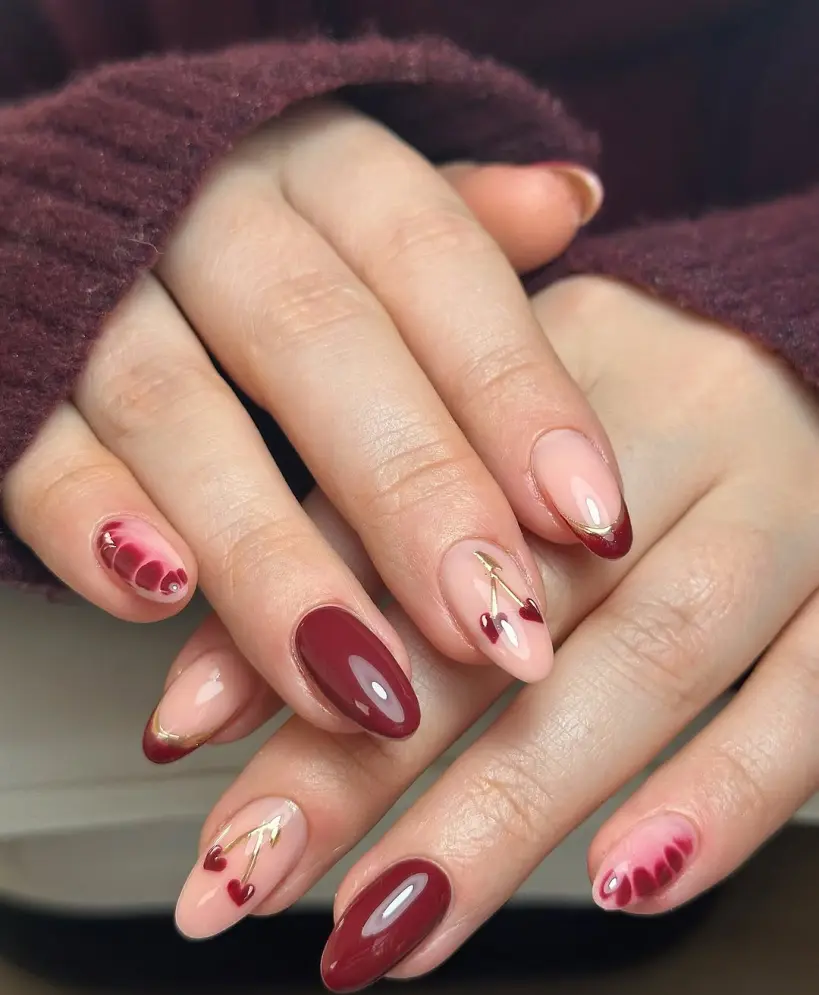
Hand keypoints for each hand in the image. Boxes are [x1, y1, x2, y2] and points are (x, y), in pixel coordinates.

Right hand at [2, 101, 623, 744]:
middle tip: (498, 630)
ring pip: (176, 415)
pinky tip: (160, 606)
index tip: (590, 523)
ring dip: (273, 562)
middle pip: (317, 343)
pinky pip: (40, 452)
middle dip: (413, 497)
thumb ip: (457, 228)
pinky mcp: (13, 372)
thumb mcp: (363, 211)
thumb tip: (569, 202)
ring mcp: (97, 293)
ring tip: (362, 683)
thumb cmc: (263, 237)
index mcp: (317, 167)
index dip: (516, 395)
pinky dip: (95, 528)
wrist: (84, 212)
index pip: (436, 261)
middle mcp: (209, 216)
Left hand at [171, 277, 817, 990]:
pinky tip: (626, 881)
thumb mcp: (498, 426)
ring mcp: (788, 495)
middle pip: (510, 594)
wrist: (812, 349)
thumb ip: (360, 537)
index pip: (405, 502)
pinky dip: (721, 798)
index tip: (189, 745)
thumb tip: (203, 699)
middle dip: (370, 753)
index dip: (295, 626)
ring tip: (394, 923)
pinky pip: (810, 697)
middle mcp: (681, 412)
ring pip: (648, 657)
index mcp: (562, 358)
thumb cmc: (638, 406)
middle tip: (255, 869)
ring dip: (510, 808)